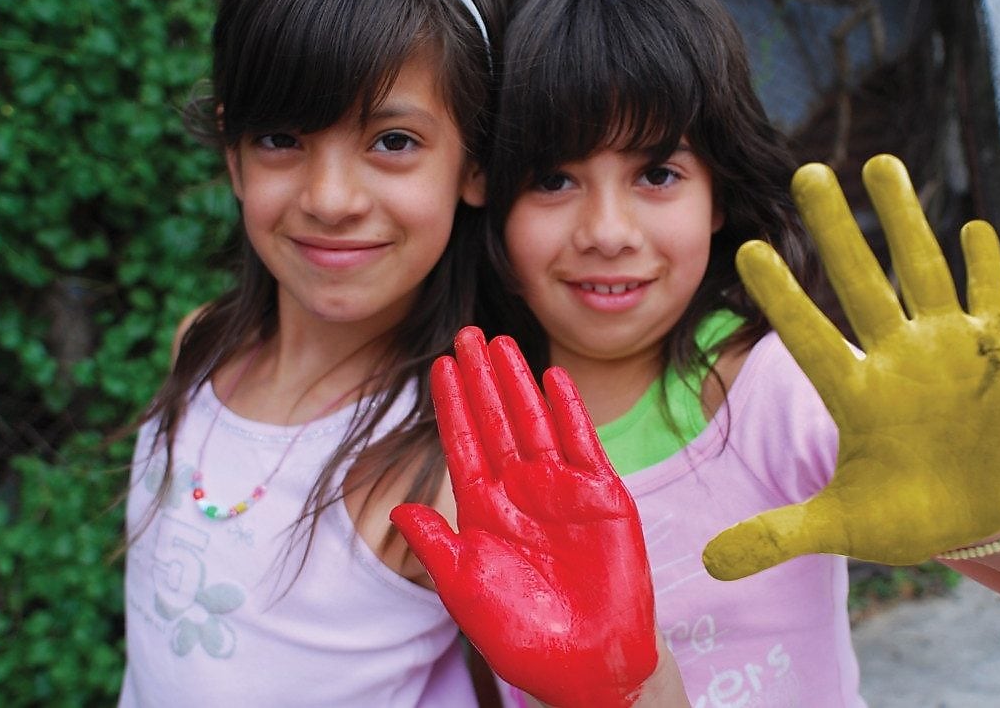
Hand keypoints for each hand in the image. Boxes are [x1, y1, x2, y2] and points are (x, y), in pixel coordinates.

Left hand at [391, 327, 657, 707]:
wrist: (585, 665)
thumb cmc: (521, 635)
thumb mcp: (464, 589)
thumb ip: (435, 543)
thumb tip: (397, 507)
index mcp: (485, 509)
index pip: (462, 444)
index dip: (451, 404)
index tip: (439, 365)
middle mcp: (521, 491)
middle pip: (496, 421)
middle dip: (481, 378)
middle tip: (467, 334)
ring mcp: (562, 490)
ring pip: (534, 422)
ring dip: (517, 383)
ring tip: (501, 344)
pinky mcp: (602, 497)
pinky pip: (582, 444)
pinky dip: (569, 411)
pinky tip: (552, 379)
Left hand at [703, 155, 999, 578]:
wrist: (978, 517)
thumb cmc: (904, 516)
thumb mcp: (841, 528)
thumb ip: (779, 535)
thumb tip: (709, 566)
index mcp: (855, 395)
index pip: (810, 336)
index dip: (782, 297)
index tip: (747, 250)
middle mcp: (896, 359)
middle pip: (862, 283)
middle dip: (836, 230)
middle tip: (804, 171)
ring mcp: (948, 351)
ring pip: (922, 271)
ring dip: (904, 220)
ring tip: (878, 164)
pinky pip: (990, 299)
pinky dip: (986, 266)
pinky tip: (974, 224)